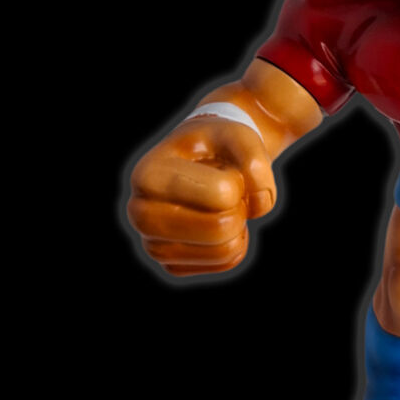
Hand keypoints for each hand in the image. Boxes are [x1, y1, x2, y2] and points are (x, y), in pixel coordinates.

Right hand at [127, 117, 276, 276]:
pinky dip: (237, 243)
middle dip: (240, 209)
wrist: (202, 160)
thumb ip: (256, 161)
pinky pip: (224, 262)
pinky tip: (222, 222)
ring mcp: (153, 244)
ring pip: (223, 251)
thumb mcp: (239, 135)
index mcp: (149, 175)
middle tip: (231, 193)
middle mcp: (140, 214)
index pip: (221, 194)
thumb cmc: (217, 145)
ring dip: (240, 227)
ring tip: (224, 206)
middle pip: (220, 229)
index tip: (224, 169)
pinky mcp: (172, 264)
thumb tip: (259, 204)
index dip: (238, 181)